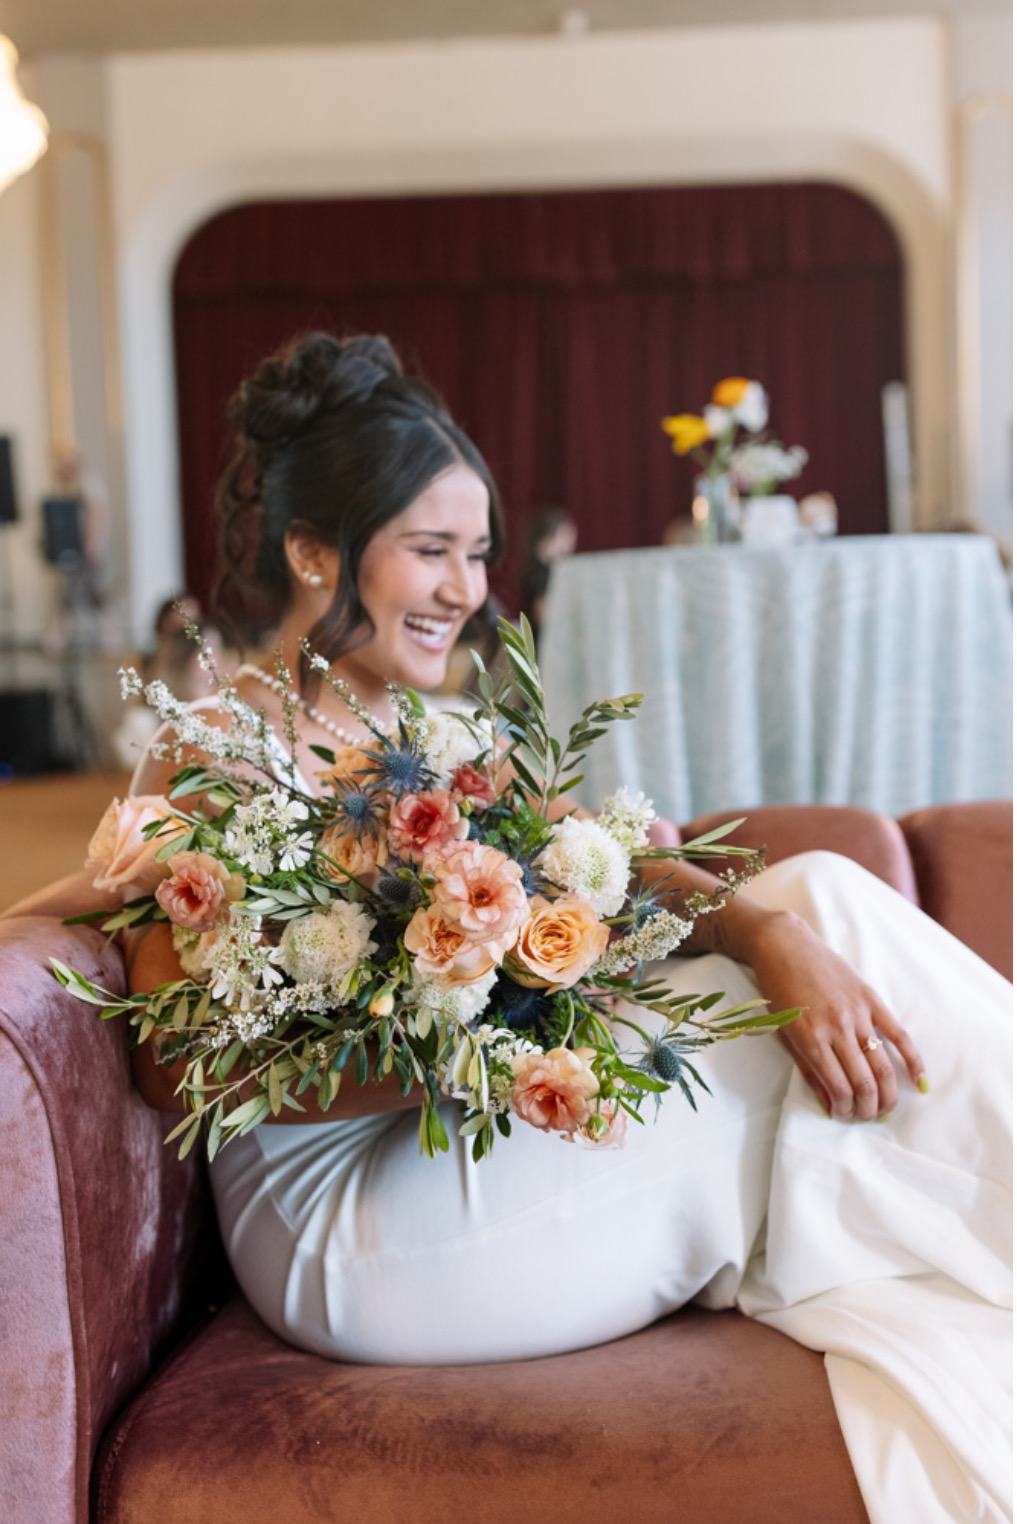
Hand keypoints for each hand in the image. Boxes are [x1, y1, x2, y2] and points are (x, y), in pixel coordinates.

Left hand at [749, 910, 926, 1121]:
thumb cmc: (777, 990)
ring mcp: (857, 1013)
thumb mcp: (783, 1032)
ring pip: (883, 1065)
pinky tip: (919, 1081)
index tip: (843, 1115)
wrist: (783, 945)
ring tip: (886, 1108)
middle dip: (868, 1109)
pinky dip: (913, 1060)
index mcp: (810, 1039)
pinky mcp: (870, 999)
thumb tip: (829, 1102)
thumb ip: (808, 1068)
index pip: (839, 1088)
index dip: (845, 1109)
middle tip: (866, 1117)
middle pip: (865, 1083)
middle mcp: (836, 1028)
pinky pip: (898, 1034)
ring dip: (887, 1094)